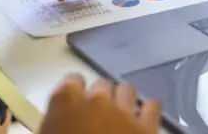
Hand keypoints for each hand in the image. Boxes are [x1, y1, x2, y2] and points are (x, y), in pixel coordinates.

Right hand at [39, 74, 160, 133]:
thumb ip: (54, 125)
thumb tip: (63, 125)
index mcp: (66, 100)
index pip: (73, 80)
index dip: (74, 94)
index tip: (74, 108)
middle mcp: (97, 99)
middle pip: (102, 85)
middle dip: (99, 99)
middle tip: (95, 119)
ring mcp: (125, 111)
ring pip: (127, 90)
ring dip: (123, 102)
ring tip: (119, 119)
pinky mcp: (147, 127)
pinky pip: (153, 106)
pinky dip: (147, 112)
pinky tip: (141, 122)